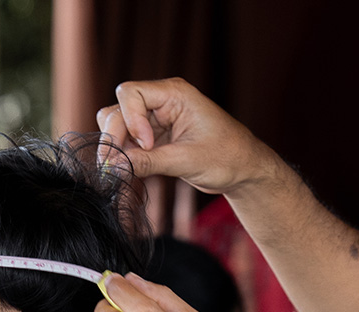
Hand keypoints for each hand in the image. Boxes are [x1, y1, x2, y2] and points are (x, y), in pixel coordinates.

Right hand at [96, 77, 279, 196]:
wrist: (244, 170)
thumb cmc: (227, 157)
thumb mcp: (187, 161)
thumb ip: (149, 162)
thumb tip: (115, 166)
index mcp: (175, 93)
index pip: (131, 93)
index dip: (130, 119)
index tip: (147, 145)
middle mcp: (162, 101)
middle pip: (119, 109)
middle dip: (116, 136)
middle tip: (118, 165)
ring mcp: (156, 119)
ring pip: (118, 125)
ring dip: (117, 146)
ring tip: (127, 169)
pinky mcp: (154, 137)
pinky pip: (128, 141)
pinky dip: (125, 155)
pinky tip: (131, 171)